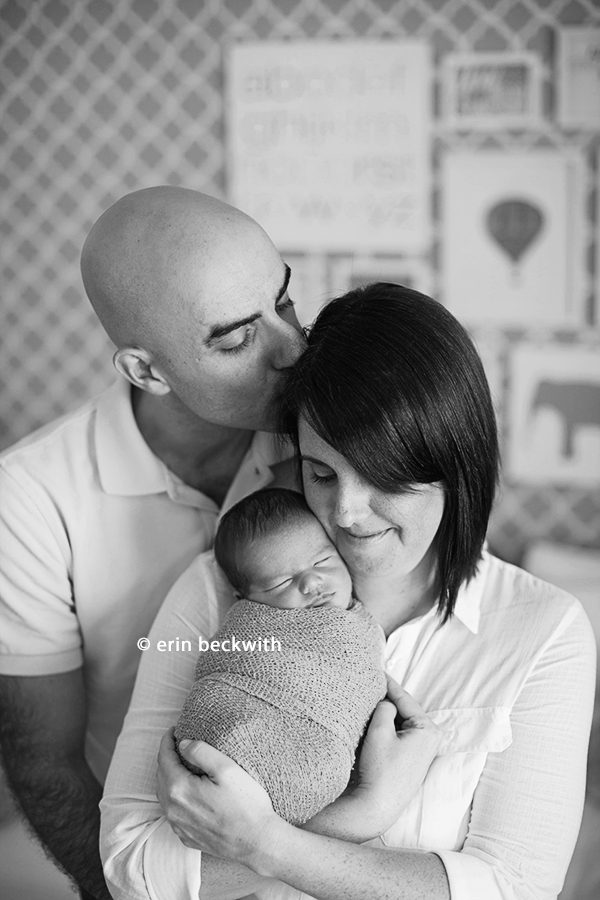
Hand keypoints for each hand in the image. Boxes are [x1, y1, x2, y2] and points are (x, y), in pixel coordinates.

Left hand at [156, 729, 277, 864]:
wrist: (257, 842)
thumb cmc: (246, 804)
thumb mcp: (227, 769)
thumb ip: (201, 752)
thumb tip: (183, 744)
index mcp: (179, 789)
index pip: (164, 759)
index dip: (167, 741)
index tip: (173, 730)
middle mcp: (173, 810)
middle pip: (161, 776)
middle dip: (167, 758)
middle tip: (177, 744)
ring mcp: (179, 826)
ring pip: (164, 795)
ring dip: (169, 777)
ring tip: (180, 764)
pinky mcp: (186, 837)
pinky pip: (173, 813)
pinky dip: (174, 797)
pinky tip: (187, 792)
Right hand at [352, 676, 441, 831]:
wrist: (376, 807)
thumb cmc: (380, 770)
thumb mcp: (380, 731)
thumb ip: (384, 708)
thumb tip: (385, 702)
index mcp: (428, 730)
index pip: (405, 698)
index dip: (388, 683)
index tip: (376, 670)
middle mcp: (430, 739)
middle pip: (404, 710)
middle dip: (386, 699)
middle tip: (369, 683)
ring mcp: (421, 751)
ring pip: (400, 722)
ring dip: (385, 714)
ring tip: (367, 699)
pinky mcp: (410, 760)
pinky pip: (398, 735)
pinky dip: (386, 727)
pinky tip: (371, 721)